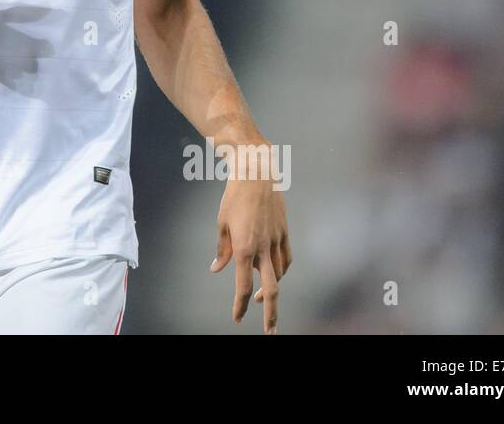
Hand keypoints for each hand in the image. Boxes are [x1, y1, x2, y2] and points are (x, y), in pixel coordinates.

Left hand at [209, 165, 290, 332]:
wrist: (256, 174)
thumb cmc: (234, 197)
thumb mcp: (221, 223)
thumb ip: (221, 249)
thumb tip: (217, 268)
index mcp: (243, 247)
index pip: (243, 285)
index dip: (240, 304)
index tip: (237, 317)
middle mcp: (263, 248)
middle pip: (271, 288)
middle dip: (270, 312)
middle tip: (270, 330)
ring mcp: (277, 240)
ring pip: (280, 274)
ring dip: (272, 288)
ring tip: (262, 297)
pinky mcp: (285, 232)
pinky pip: (287, 258)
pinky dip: (281, 270)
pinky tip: (275, 273)